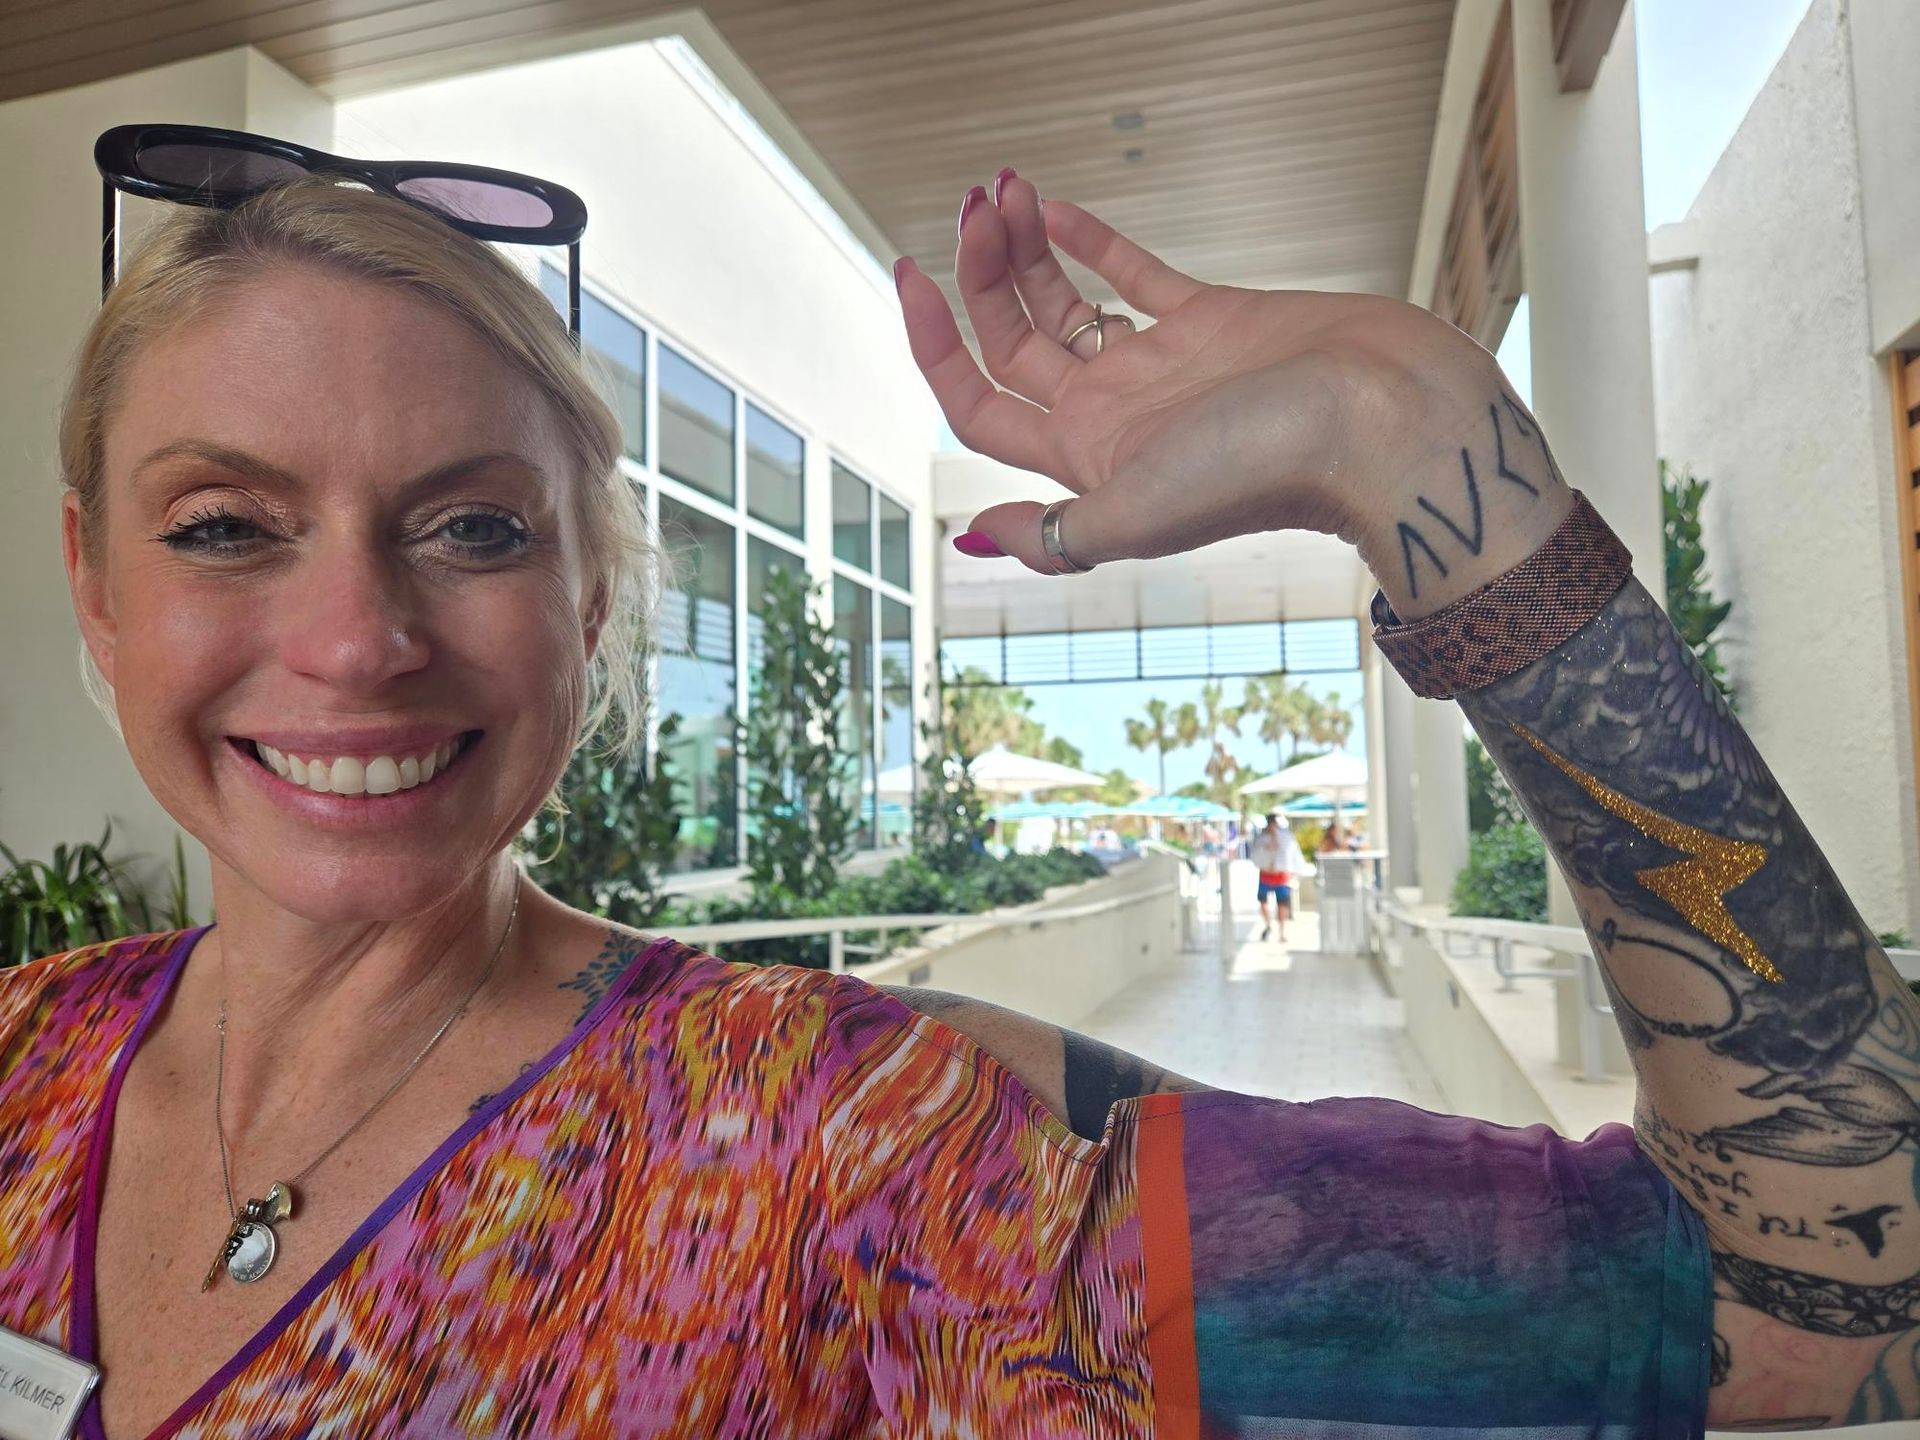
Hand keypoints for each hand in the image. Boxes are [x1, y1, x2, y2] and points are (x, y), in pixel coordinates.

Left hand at [895, 173, 1554, 601]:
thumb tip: (968, 536)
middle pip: (1015, 340)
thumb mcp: (1137, 513)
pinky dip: (1093, 242)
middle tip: (978, 205)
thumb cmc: (1268, 472)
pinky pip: (1135, 275)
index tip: (910, 270)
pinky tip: (1054, 207)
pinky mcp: (1214, 321)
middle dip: (983, 272)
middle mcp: (1117, 415)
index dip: (934, 342)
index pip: (979, 401)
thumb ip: (1054, 534)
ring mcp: (1163, 367)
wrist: (1388, 422)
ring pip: (1066, 303)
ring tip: (1005, 189)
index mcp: (1088, 460)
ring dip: (1027, 250)